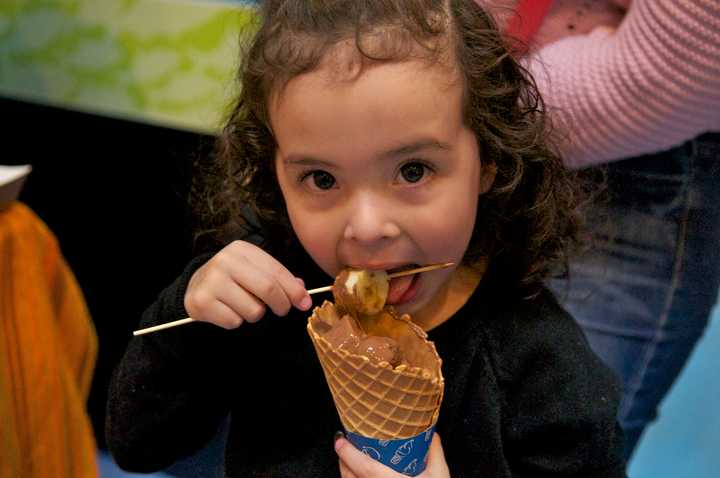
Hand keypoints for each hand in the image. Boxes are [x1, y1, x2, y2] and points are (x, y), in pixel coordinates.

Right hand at [184, 240, 311, 328]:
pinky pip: (234, 321)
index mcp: (242, 250)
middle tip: (282, 310)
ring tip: (244, 306)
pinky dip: (236, 322)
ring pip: (253, 310)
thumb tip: (302, 293)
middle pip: (268, 289)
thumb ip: (278, 279)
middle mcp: (225, 261)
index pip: (276, 271)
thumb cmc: (233, 279)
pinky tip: (227, 311)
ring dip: (255, 314)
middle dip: (281, 305)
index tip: (305, 303)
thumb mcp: (254, 271)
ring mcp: (212, 281)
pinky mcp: (201, 301)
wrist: (196, 287)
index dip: (294, 290)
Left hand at [335, 433, 449, 477]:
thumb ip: (435, 453)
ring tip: (350, 460)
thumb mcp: (439, 475)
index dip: (348, 453)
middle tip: (346, 444)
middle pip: (349, 476)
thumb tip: (432, 436)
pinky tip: (358, 477)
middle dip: (344, 459)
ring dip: (346, 472)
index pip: (364, 467)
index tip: (341, 440)